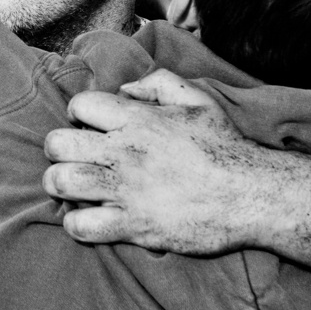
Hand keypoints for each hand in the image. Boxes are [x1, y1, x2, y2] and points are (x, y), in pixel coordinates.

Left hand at [43, 69, 266, 254]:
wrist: (252, 195)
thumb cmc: (224, 145)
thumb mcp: (197, 99)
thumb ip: (158, 83)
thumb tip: (124, 89)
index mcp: (137, 119)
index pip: (79, 105)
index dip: (78, 114)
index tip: (89, 127)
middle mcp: (124, 152)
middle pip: (58, 144)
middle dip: (58, 150)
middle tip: (73, 157)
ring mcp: (126, 189)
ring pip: (62, 182)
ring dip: (59, 184)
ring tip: (71, 187)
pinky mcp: (134, 224)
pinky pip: (83, 226)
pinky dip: (76, 223)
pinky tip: (86, 218)